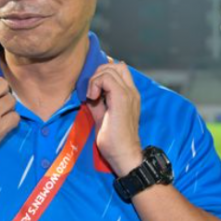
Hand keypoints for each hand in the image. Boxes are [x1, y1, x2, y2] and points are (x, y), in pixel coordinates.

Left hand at [85, 61, 142, 176]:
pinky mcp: (122, 99)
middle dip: (98, 73)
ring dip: (96, 79)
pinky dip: (95, 83)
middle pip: (116, 66)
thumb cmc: (113, 139)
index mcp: (129, 94)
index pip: (119, 70)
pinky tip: (92, 97)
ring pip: (111, 69)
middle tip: (92, 91)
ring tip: (92, 96)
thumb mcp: (102, 115)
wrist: (124, 154)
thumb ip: (98, 101)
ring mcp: (128, 94)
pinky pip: (107, 79)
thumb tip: (89, 91)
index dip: (103, 74)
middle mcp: (132, 91)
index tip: (93, 90)